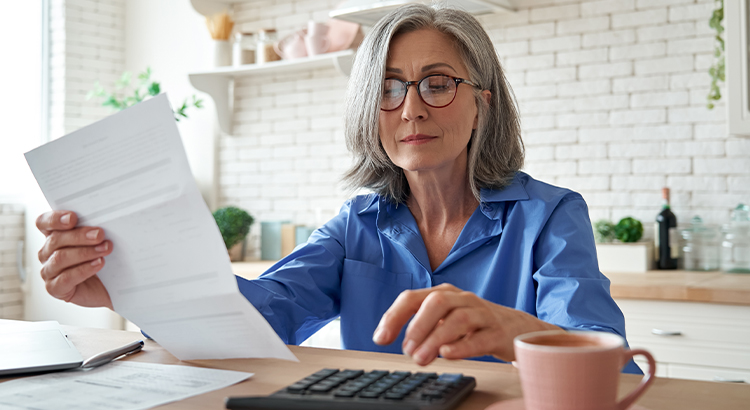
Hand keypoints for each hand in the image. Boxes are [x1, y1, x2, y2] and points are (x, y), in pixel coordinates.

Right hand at [36, 211, 113, 308]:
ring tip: (105, 249)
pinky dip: (84, 270)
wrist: (107, 287)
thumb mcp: (96, 242)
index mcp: (53, 236)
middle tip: (99, 234)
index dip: (55, 219)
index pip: (44, 223)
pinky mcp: (54, 288)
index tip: (73, 218)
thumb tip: (102, 222)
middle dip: (80, 236)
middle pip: (55, 239)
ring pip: (60, 258)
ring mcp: (48, 271)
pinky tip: (98, 264)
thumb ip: (92, 231)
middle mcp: (47, 253)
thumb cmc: (100, 260)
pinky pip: (66, 278)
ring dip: (85, 252)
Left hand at [372, 283, 559, 365]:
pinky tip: (447, 354)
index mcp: (444, 294)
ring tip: (421, 358)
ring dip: (436, 339)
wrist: (516, 328)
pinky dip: (462, 346)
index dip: (394, 316)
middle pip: (437, 302)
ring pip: (458, 319)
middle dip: (417, 325)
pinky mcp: (498, 333)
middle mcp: (462, 299)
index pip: (413, 298)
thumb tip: (394, 340)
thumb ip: (420, 326)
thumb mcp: (445, 319)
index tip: (380, 338)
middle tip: (406, 350)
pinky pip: (480, 337)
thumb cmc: (474, 324)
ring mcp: (482, 314)